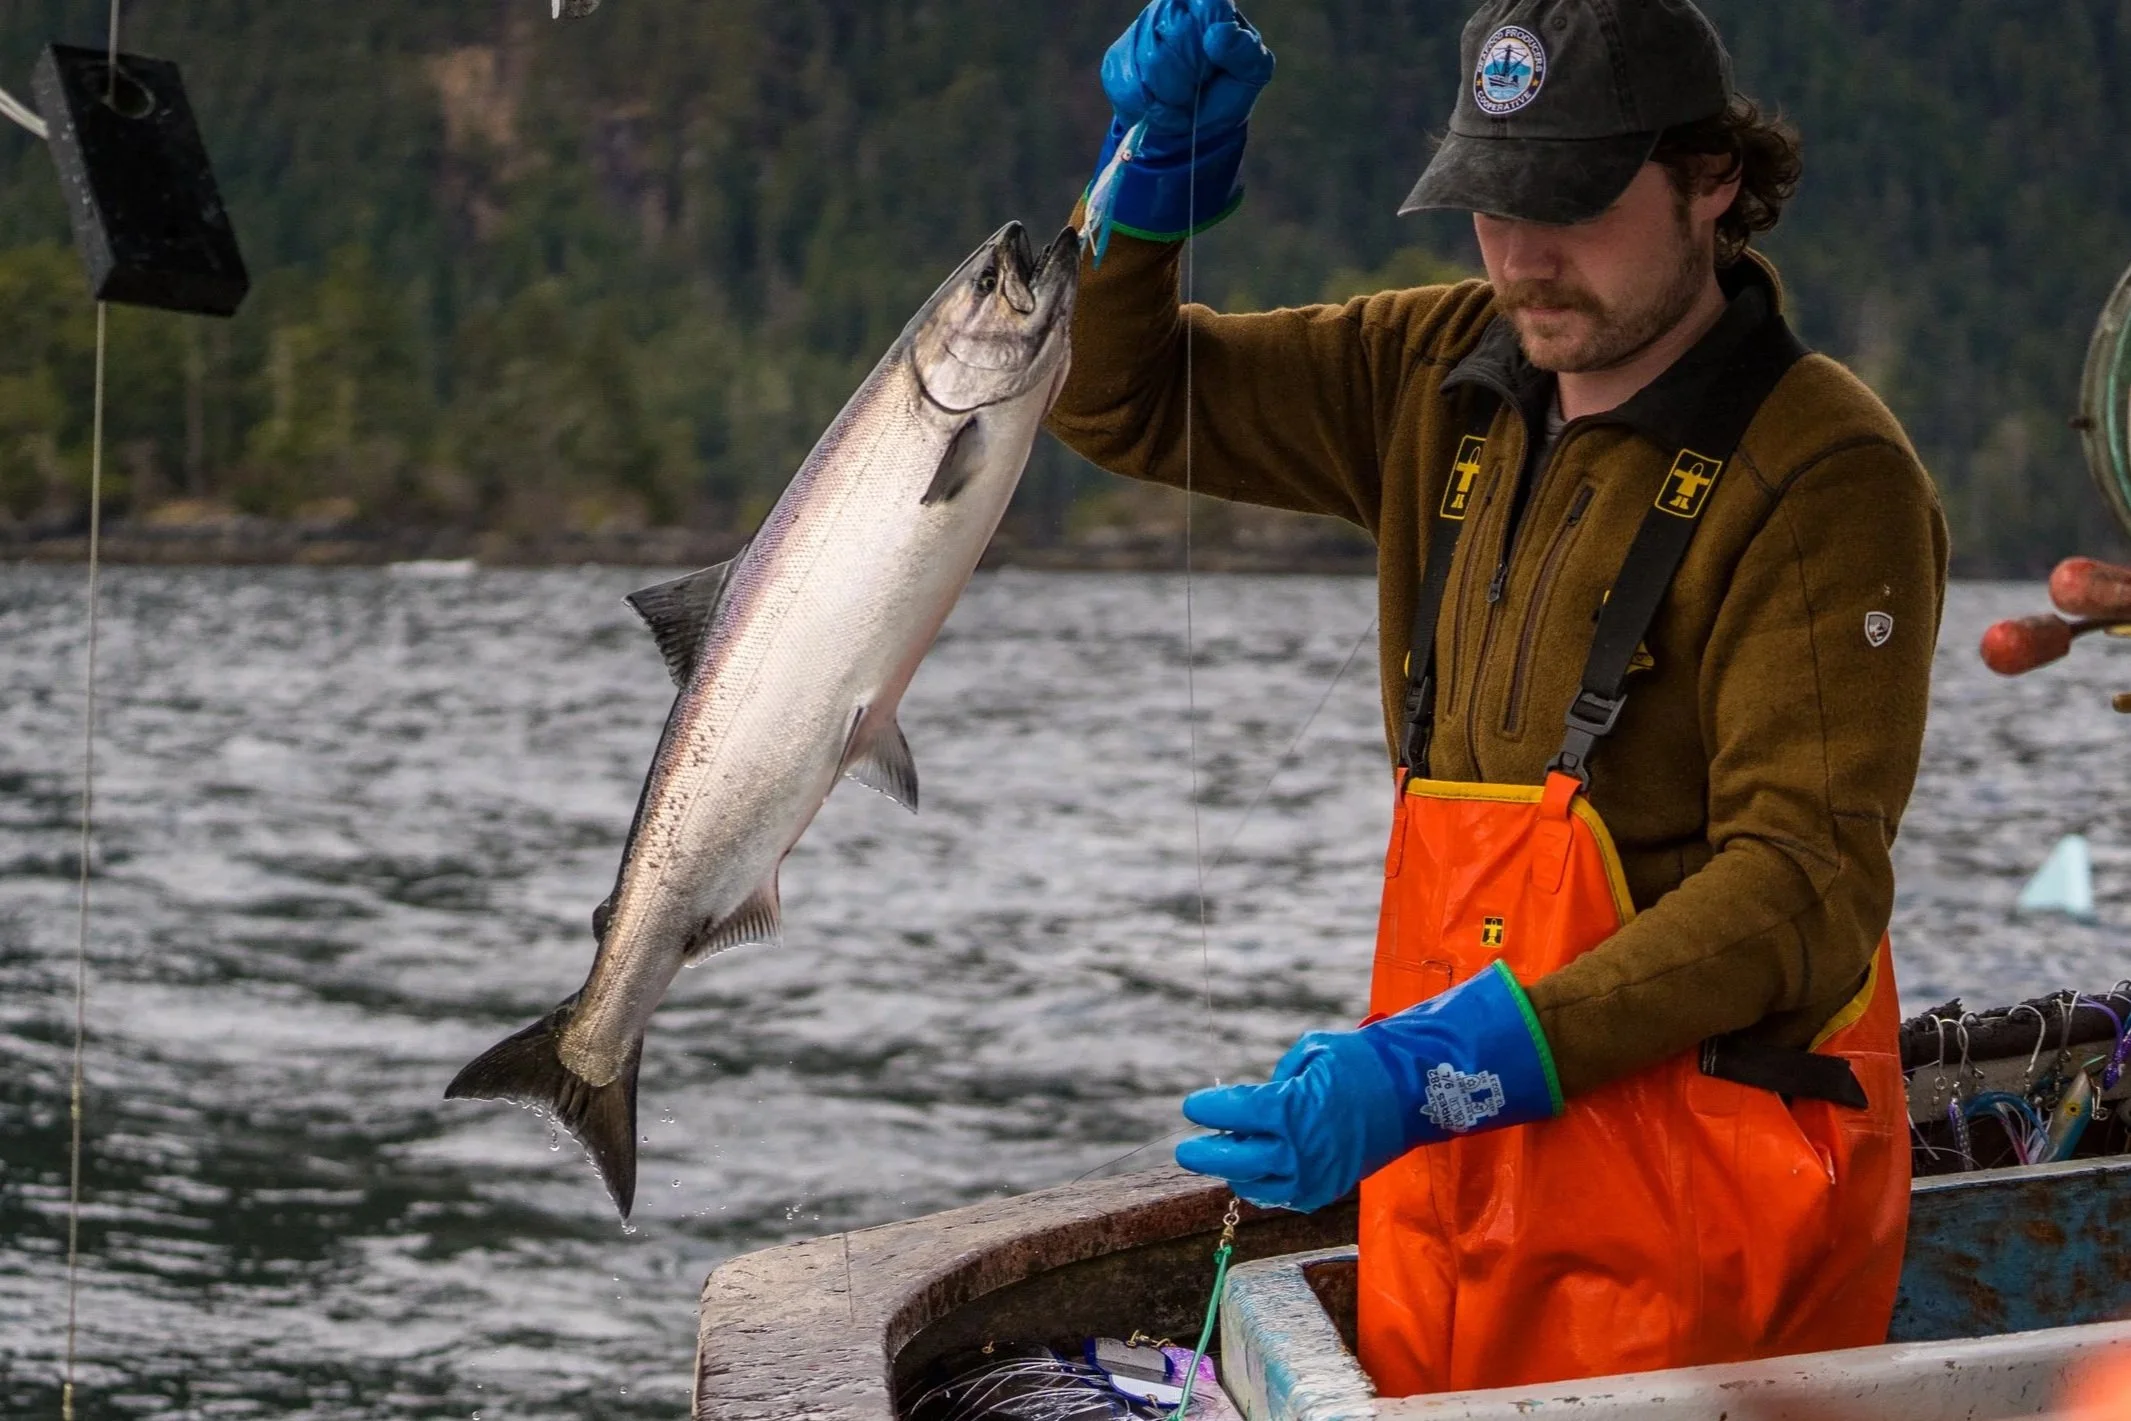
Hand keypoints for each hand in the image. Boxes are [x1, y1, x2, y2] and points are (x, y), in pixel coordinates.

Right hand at [1101, 0, 1274, 138]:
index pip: (1207, 3)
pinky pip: (1129, 87)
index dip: (1211, 39)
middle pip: (1176, 35)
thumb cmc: (1227, 89)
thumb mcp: (1252, 72)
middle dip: (1193, 76)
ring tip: (1183, 102)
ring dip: (1172, 97)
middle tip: (1200, 88)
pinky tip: (1163, 111)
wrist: (1194, 125)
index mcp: (1206, 3)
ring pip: (1151, 63)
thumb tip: (1218, 34)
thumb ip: (1245, 50)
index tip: (1216, 65)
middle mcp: (1170, 7)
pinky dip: (1151, 110)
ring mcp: (1140, 31)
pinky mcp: (1117, 61)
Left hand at [1173, 963, 1563, 1211]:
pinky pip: (1283, 1195)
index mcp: (1290, 1111)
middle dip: (1204, 1156)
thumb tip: (1251, 1105)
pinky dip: (1264, 1184)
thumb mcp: (1311, 1053)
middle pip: (1233, 1162)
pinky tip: (1255, 1169)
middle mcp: (1298, 1151)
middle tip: (1185, 1151)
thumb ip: (1276, 1080)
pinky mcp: (1326, 1191)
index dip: (1207, 1109)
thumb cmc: (1361, 1064)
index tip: (1193, 1106)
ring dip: (1235, 1171)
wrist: (1412, 1095)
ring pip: (1256, 1186)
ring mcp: (1313, 1177)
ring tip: (1226, 1154)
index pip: (1232, 1115)